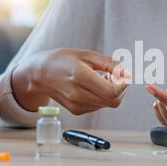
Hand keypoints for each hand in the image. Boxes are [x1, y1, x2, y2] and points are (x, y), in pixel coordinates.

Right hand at [12, 48, 129, 114]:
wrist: (39, 74)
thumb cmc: (63, 60)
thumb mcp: (87, 55)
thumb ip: (109, 64)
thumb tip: (127, 74)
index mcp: (80, 76)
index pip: (112, 91)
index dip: (123, 85)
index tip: (122, 76)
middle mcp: (77, 94)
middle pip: (113, 101)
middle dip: (120, 90)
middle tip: (114, 77)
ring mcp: (76, 105)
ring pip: (107, 104)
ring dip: (111, 93)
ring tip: (100, 79)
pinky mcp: (76, 110)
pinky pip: (99, 106)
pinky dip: (102, 97)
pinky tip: (92, 87)